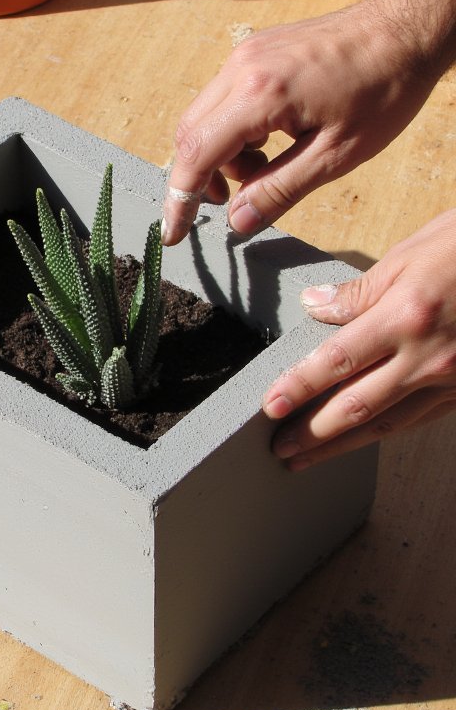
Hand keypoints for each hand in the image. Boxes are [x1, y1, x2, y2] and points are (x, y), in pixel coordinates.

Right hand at [161, 0, 434, 244]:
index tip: (173, 233)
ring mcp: (245, 54)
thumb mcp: (336, 156)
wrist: (405, 29)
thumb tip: (238, 223)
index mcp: (260, 94)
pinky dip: (234, 129)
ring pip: (205, 116)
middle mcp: (241, 68)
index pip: (197, 154)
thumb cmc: (383, 89)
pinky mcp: (256, 50)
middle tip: (234, 203)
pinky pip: (224, 97)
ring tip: (269, 166)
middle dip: (201, 177)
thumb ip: (279, 190)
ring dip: (223, 153)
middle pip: (190, 134)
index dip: (180, 200)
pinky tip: (273, 139)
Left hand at [262, 211, 455, 467]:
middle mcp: (428, 357)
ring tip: (307, 457)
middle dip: (313, 432)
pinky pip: (420, 419)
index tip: (270, 406)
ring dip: (342, 444)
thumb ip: (362, 290)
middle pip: (357, 406)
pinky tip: (362, 439)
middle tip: (278, 449)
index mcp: (407, 316)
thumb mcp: (414, 252)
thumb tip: (315, 307)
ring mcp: (452, 379)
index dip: (299, 387)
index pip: (337, 361)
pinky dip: (385, 432)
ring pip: (388, 423)